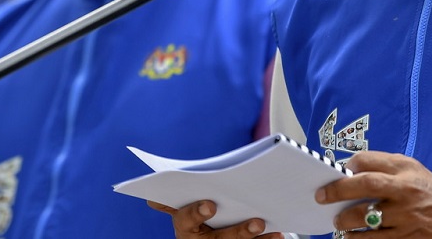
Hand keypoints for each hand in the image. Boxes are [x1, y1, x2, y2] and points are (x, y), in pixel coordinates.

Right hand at [147, 199, 284, 238]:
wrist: (206, 236)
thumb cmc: (199, 215)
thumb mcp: (187, 208)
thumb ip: (177, 199)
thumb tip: (153, 196)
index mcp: (184, 227)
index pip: (186, 220)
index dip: (196, 213)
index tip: (210, 205)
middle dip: (239, 232)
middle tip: (257, 221)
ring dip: (255, 238)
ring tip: (270, 226)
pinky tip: (278, 234)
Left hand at [315, 151, 431, 237]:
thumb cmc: (429, 190)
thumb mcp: (412, 168)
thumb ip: (384, 165)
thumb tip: (351, 169)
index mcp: (405, 170)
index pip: (370, 161)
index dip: (349, 166)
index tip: (338, 172)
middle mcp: (405, 191)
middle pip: (366, 186)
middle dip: (339, 190)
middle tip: (322, 196)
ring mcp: (406, 217)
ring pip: (368, 218)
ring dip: (346, 221)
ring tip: (338, 221)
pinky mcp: (407, 238)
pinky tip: (351, 237)